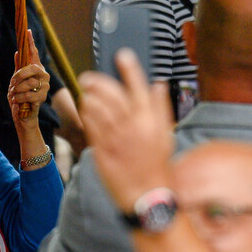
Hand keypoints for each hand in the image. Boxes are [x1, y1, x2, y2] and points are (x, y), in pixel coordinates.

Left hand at [8, 30, 49, 128]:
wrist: (23, 115)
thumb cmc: (20, 97)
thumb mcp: (16, 81)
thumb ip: (19, 67)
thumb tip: (18, 52)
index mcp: (36, 70)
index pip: (34, 53)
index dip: (31, 42)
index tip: (27, 31)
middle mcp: (42, 76)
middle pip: (31, 68)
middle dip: (18, 76)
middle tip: (12, 84)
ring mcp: (44, 87)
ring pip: (28, 83)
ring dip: (17, 90)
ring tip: (15, 95)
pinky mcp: (42, 98)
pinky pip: (27, 95)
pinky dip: (19, 99)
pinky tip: (17, 101)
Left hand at [78, 48, 174, 210]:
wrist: (148, 197)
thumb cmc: (159, 166)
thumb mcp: (166, 135)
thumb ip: (161, 108)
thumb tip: (158, 84)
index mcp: (151, 121)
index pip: (139, 87)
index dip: (130, 68)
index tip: (122, 54)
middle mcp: (133, 127)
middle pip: (111, 95)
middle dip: (97, 81)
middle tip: (88, 76)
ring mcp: (116, 139)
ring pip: (97, 108)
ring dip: (89, 96)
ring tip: (85, 91)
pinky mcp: (102, 150)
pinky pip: (90, 126)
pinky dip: (86, 113)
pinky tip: (85, 109)